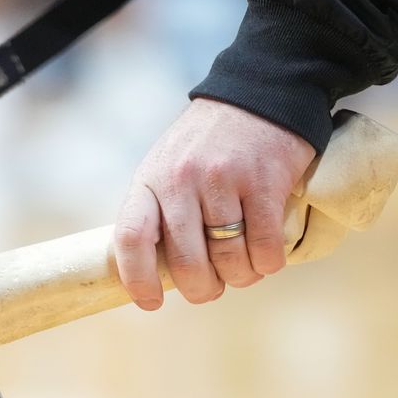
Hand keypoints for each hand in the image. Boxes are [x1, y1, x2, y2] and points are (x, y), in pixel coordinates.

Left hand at [114, 98, 315, 309]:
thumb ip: (157, 213)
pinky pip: (265, 244)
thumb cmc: (205, 147)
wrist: (258, 94)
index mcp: (149, 182)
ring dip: (238, 279)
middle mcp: (181, 180)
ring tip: (240, 274)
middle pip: (185, 261)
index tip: (151, 303)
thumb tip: (157, 275)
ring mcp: (224, 180)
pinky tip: (265, 260)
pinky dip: (266, 264)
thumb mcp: (165, 169)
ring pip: (228, 258)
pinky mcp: (266, 181)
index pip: (130, 238)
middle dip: (200, 290)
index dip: (137, 279)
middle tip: (209, 292)